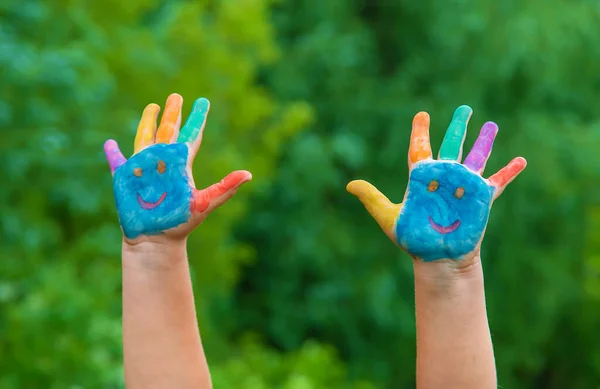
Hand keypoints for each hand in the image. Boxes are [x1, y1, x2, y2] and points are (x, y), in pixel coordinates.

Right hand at [104, 93, 251, 243]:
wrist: (156, 239)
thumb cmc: (181, 223)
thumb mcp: (204, 202)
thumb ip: (225, 188)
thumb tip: (248, 174)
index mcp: (181, 165)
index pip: (191, 136)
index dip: (197, 119)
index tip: (203, 102)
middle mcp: (163, 162)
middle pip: (169, 131)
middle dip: (173, 114)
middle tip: (176, 96)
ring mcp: (144, 168)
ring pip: (146, 138)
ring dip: (148, 122)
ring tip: (152, 106)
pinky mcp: (125, 178)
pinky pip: (118, 162)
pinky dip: (113, 153)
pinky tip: (110, 144)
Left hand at [347, 105, 525, 262]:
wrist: (437, 258)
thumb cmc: (413, 240)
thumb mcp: (389, 217)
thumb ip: (373, 198)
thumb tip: (349, 185)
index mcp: (422, 178)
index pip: (420, 148)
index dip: (421, 131)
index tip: (421, 115)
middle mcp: (444, 177)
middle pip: (452, 145)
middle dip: (458, 126)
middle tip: (465, 108)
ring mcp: (463, 186)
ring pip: (476, 157)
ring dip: (484, 142)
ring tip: (491, 125)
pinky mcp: (480, 198)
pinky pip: (497, 182)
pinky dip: (508, 172)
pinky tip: (520, 160)